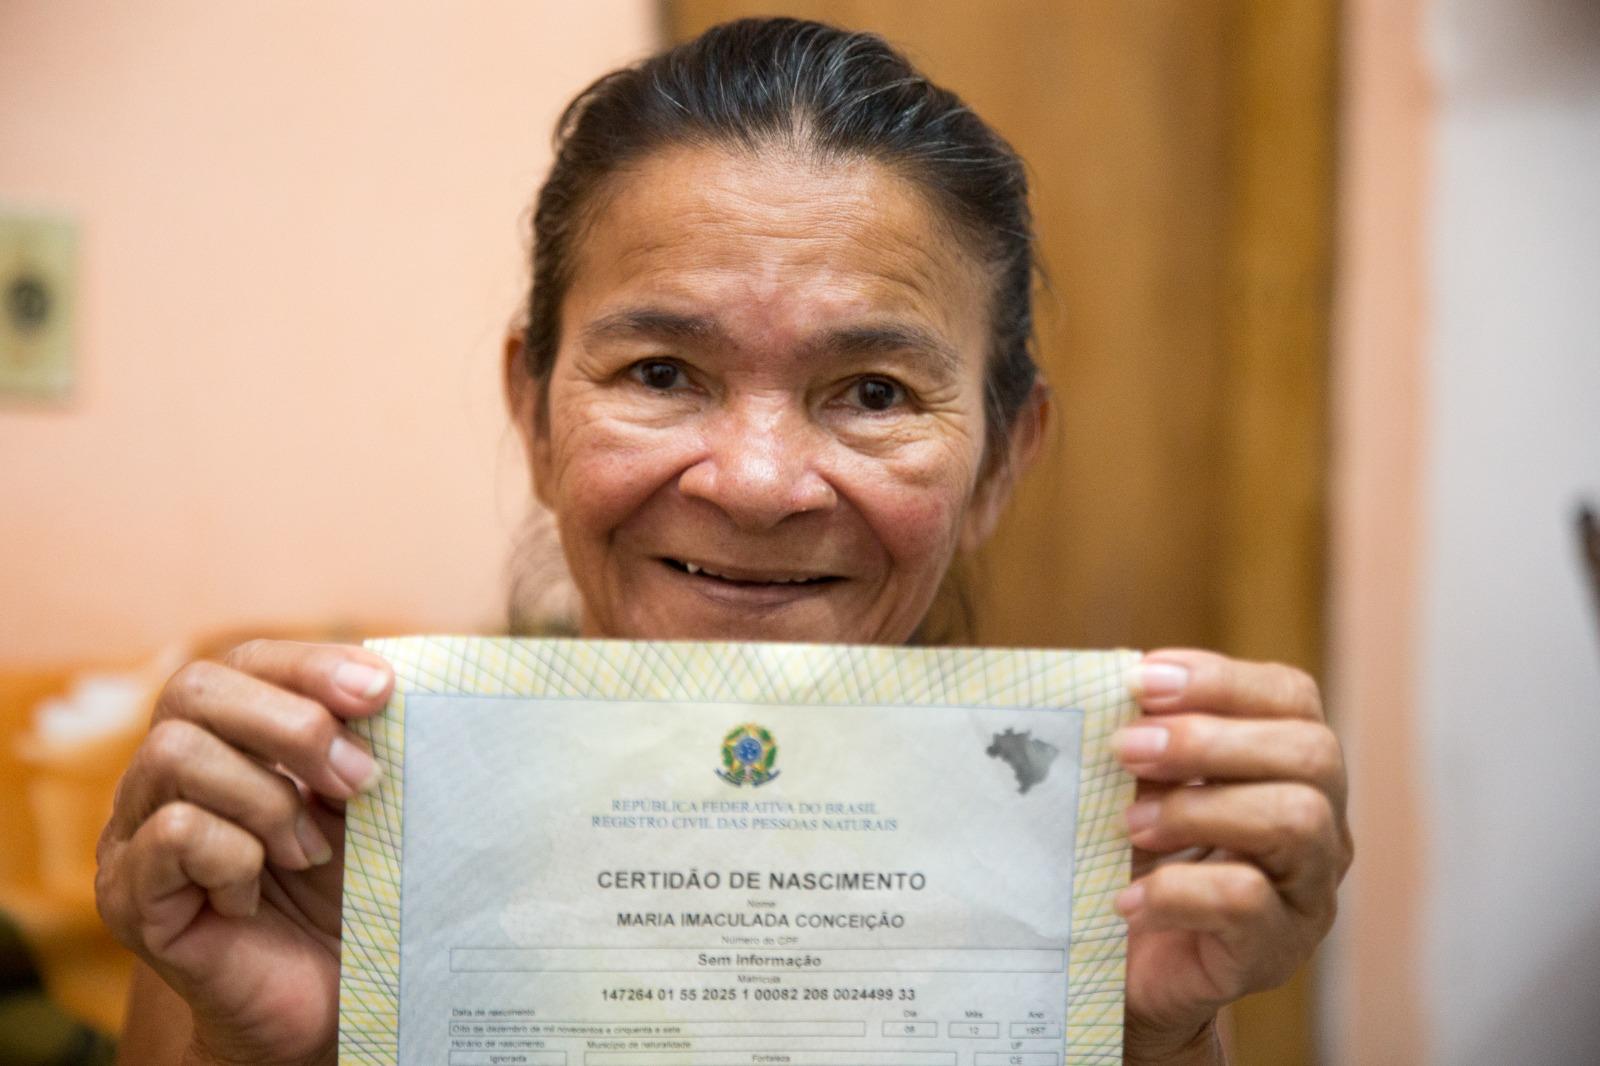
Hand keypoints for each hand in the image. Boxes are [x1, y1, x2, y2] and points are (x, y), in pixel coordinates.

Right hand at [95, 640, 392, 1065]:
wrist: (326, 998)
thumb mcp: (364, 804)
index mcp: (222, 737)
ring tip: (310, 852)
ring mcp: (134, 833)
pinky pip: (173, 833)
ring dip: (268, 799)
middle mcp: (163, 774)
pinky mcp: (129, 897)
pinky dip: (237, 856)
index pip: (244, 659)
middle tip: (360, 782)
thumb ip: (363, 742)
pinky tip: (258, 895)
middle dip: (291, 724)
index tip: (383, 691)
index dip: (311, 664)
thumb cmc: (348, 892)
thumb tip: (390, 683)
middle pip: (194, 688)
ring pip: (176, 753)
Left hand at [1113, 650, 1351, 1063]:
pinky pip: (1248, 903)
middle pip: (1310, 753)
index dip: (1221, 678)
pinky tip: (1128, 897)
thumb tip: (1112, 697)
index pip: (1291, 696)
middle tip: (1124, 747)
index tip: (1142, 679)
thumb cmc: (1141, 862)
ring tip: (1129, 823)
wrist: (1133, 972)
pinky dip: (1177, 890)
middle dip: (1209, 738)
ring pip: (1296, 820)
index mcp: (1291, 767)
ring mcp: (1309, 891)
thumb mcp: (1143, 788)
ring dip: (1198, 809)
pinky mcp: (1276, 950)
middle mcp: (1322, 824)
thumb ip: (1145, 744)